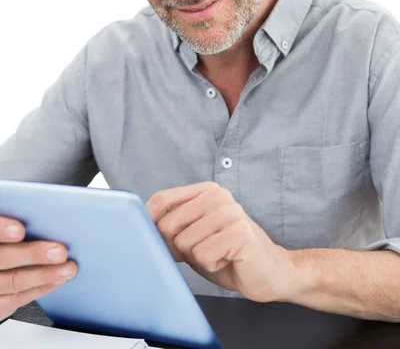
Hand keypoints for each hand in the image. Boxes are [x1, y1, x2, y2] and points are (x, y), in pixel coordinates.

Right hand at [0, 216, 77, 321]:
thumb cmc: (7, 242)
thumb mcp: (6, 226)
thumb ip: (11, 219)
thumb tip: (40, 210)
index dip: (1, 230)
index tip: (20, 230)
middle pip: (2, 258)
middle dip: (32, 255)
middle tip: (59, 251)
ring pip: (12, 281)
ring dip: (44, 275)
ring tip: (67, 268)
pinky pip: (16, 298)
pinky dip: (40, 288)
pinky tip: (58, 280)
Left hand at [146, 181, 296, 302]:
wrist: (271, 272)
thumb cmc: (229, 255)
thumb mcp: (195, 236)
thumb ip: (173, 227)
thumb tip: (141, 228)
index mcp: (206, 191)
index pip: (161, 200)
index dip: (149, 224)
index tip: (152, 240)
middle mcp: (218, 196)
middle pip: (168, 225)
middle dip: (178, 248)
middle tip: (203, 250)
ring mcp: (230, 212)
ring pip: (184, 243)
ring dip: (198, 258)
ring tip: (219, 254)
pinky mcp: (239, 233)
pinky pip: (203, 255)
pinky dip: (212, 265)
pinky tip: (228, 260)